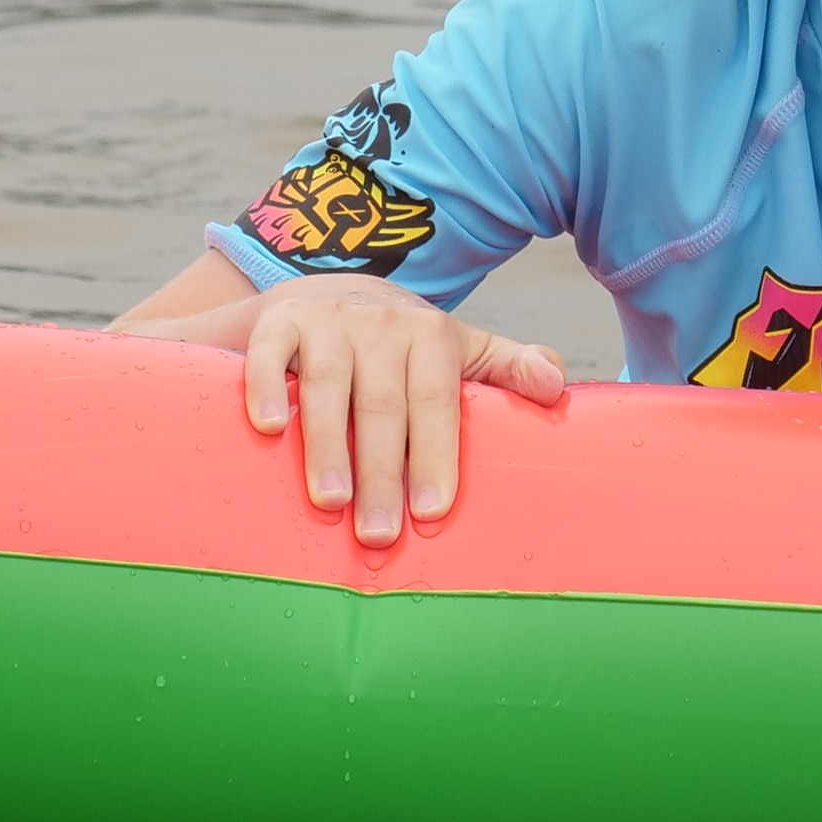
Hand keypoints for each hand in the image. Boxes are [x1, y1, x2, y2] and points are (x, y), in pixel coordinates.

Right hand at [227, 273, 567, 547]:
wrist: (328, 288)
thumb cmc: (402, 344)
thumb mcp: (461, 349)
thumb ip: (509, 369)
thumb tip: (556, 385)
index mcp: (431, 336)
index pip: (435, 401)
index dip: (435, 455)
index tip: (431, 511)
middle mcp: (380, 324)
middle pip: (382, 405)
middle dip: (381, 472)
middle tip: (379, 533)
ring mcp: (327, 321)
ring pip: (326, 386)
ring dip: (327, 445)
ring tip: (330, 502)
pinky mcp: (278, 321)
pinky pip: (270, 354)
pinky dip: (265, 389)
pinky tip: (267, 429)